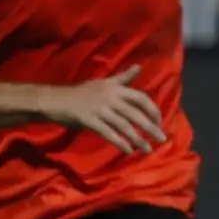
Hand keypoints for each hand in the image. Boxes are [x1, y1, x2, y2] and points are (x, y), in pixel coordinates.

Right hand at [44, 66, 165, 153]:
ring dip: (137, 139)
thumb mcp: (103, 83)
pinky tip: (128, 150)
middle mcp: (110, 97)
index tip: (159, 122)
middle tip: (162, 139)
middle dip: (150, 128)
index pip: (140, 98)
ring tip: (147, 150)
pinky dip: (119, 142)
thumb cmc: (81, 93)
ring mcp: (99, 109)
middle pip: (135, 114)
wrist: (56, 100)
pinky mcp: (89, 120)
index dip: (152, 110)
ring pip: (124, 126)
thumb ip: (123, 78)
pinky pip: (108, 133)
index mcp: (115, 88)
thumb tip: (139, 67)